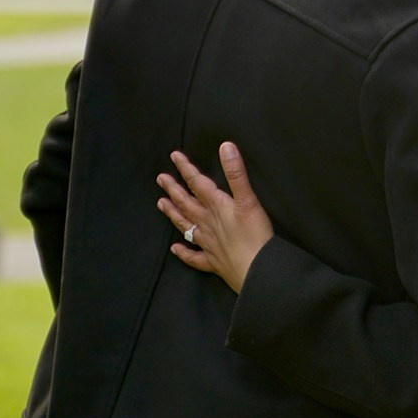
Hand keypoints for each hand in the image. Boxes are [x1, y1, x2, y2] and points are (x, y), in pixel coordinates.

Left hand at [157, 142, 274, 294]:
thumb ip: (236, 173)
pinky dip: (184, 253)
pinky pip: (194, 257)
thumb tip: (226, 146)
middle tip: (160, 179)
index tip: (174, 156)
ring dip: (173, 214)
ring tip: (161, 204)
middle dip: (174, 189)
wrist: (257, 271)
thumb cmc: (255, 236)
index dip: (185, 168)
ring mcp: (209, 244)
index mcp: (217, 207)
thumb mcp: (248, 200)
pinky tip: (175, 249)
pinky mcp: (214, 262)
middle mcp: (208, 224)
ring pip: (186, 226)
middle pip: (186, 204)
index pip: (197, 183)